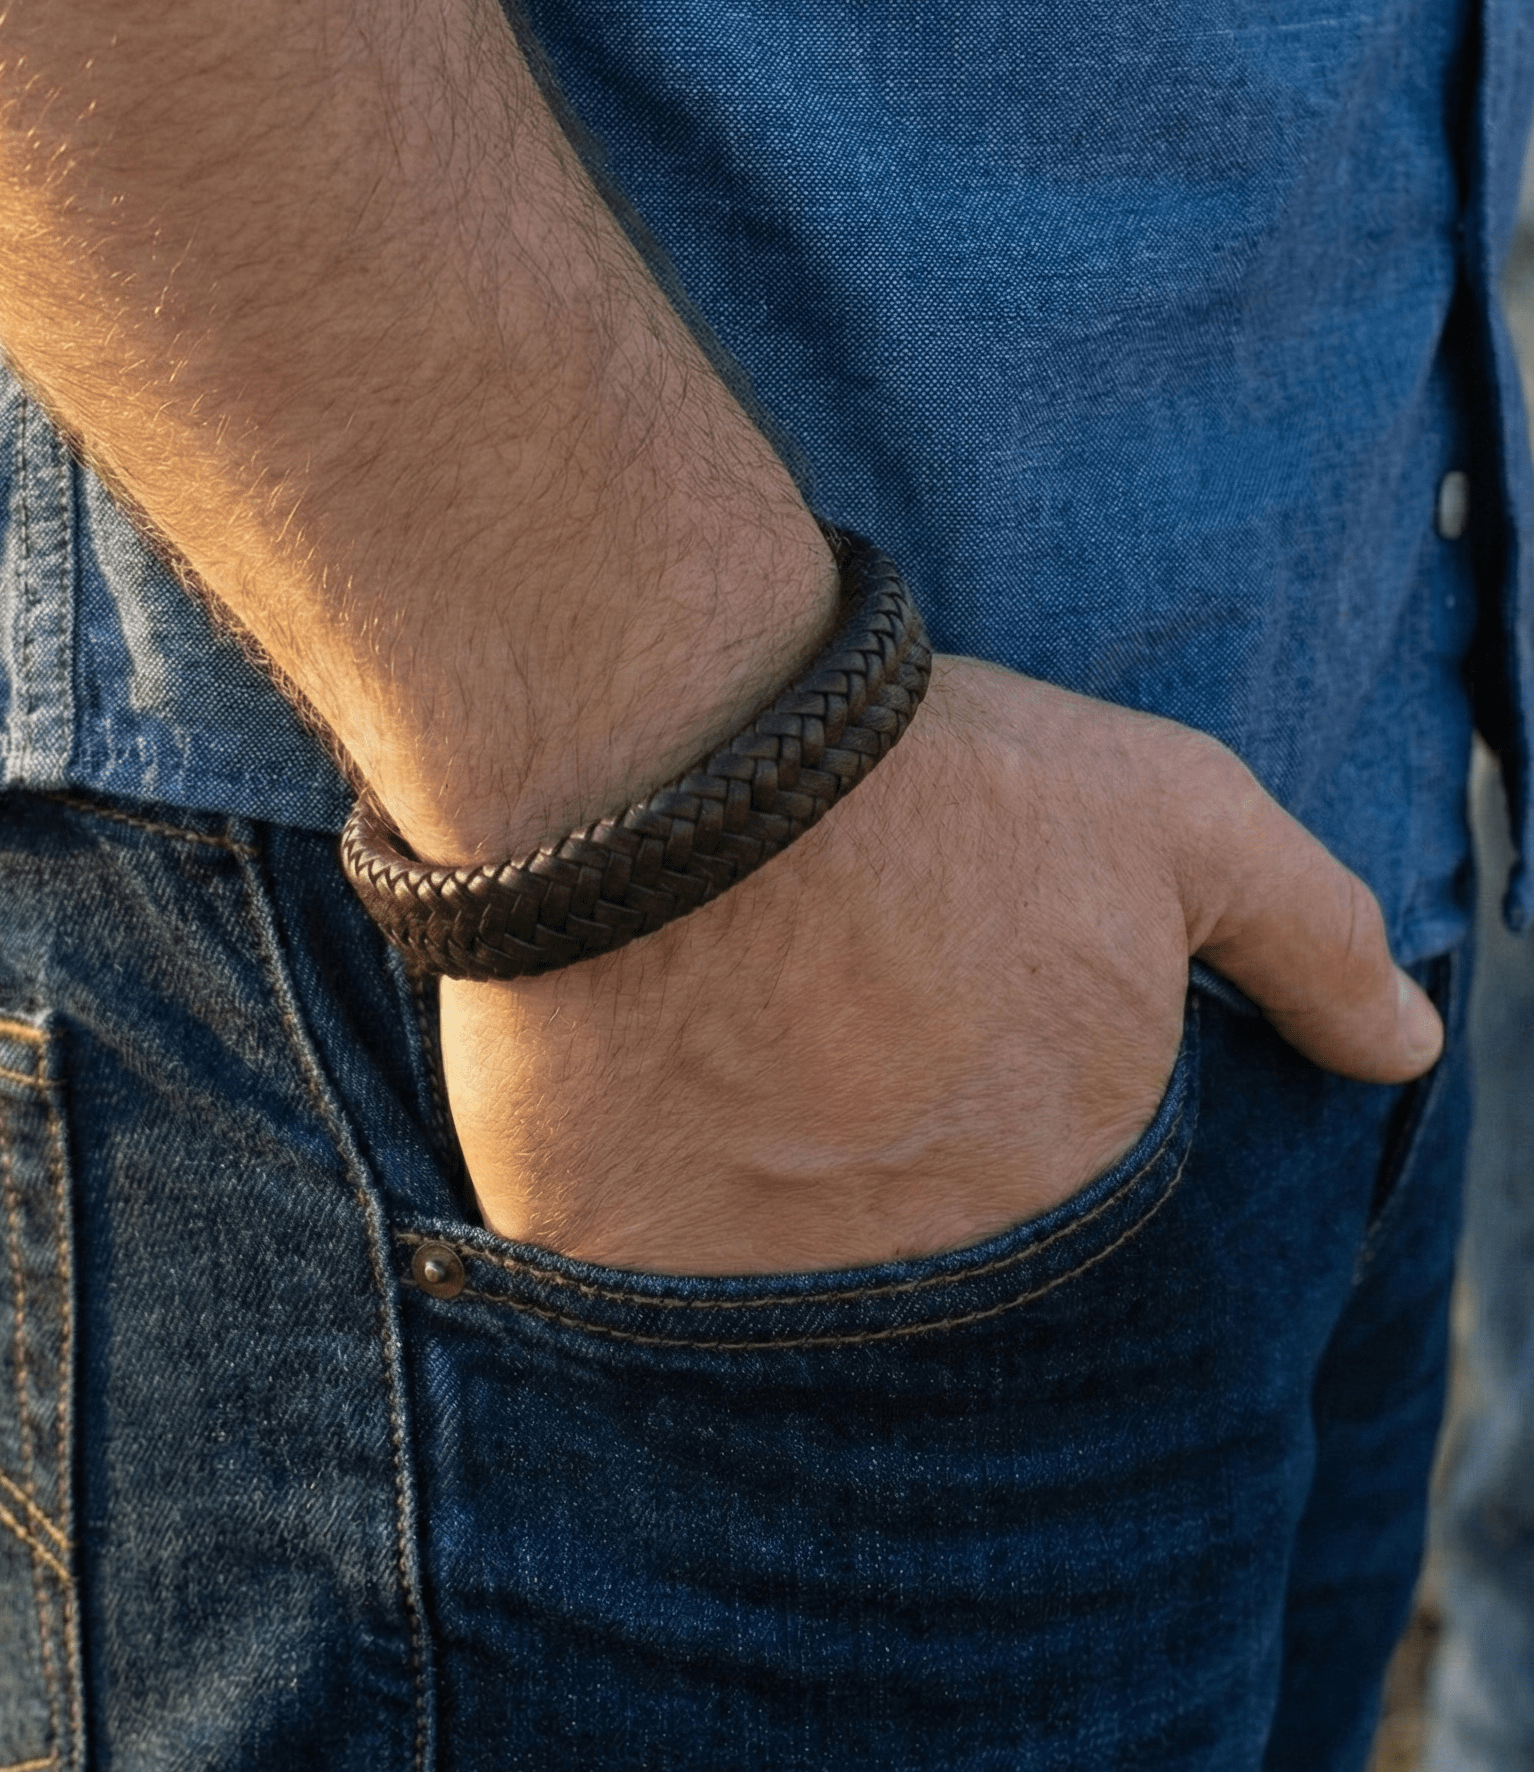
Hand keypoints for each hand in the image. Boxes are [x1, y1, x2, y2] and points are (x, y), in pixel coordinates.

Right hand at [438, 656, 1444, 1274]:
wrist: (685, 765)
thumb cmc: (936, 778)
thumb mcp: (1173, 812)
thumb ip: (1309, 938)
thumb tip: (1414, 1052)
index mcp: (1073, 1162)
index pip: (1040, 1153)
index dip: (970, 1042)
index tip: (909, 965)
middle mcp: (939, 1256)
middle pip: (914, 1205)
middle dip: (873, 1108)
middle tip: (807, 981)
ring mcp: (772, 1276)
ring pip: (781, 1241)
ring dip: (760, 1153)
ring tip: (719, 1008)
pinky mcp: (626, 1261)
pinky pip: (646, 1256)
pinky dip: (644, 1186)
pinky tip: (634, 1074)